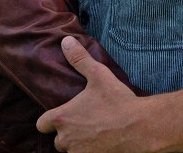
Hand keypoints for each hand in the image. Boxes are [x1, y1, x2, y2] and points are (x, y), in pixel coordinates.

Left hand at [36, 36, 151, 152]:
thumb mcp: (98, 76)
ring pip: (72, 151)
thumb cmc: (117, 102)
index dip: (50, 121)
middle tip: (83, 124)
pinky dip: (91, 152)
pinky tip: (103, 144)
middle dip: (67, 134)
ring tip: (94, 134)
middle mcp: (66, 139)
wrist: (140, 128)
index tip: (62, 116)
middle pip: (58, 141)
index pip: (42, 124)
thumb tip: (66, 41)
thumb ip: (80, 59)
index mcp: (62, 118)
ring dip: (79, 145)